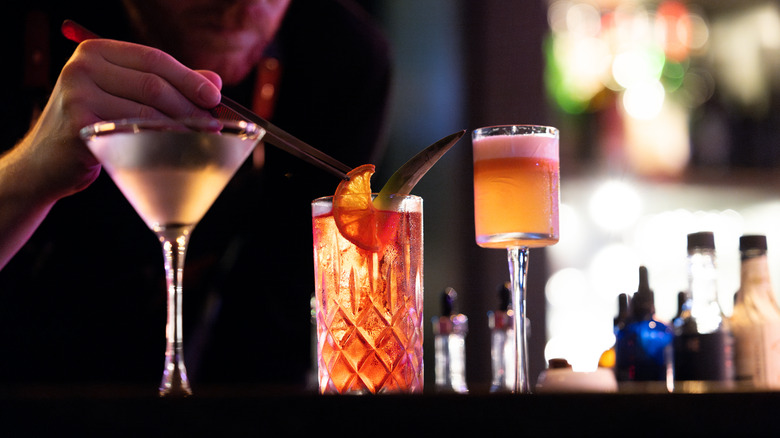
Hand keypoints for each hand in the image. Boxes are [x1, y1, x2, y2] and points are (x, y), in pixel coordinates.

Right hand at [21, 38, 222, 198]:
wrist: (47, 163)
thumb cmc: (93, 126)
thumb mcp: (126, 97)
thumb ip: (167, 85)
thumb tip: (213, 81)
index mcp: (96, 51)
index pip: (153, 59)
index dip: (189, 78)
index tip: (214, 97)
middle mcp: (82, 67)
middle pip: (153, 85)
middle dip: (190, 107)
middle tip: (212, 125)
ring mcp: (78, 96)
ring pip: (147, 112)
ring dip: (181, 128)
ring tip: (201, 139)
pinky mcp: (80, 127)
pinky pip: (134, 134)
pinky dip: (161, 143)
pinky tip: (176, 150)